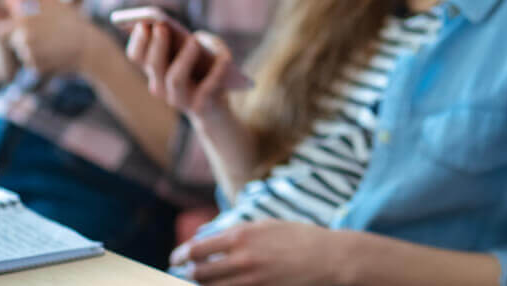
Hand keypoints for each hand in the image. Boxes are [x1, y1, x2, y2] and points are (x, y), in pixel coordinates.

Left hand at [8, 0, 102, 75]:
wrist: (89, 48)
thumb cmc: (72, 21)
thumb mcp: (54, 2)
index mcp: (24, 22)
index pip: (3, 26)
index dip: (14, 25)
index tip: (31, 25)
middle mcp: (22, 39)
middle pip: (13, 39)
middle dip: (24, 37)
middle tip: (47, 34)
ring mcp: (29, 55)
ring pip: (22, 51)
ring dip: (32, 48)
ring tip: (53, 43)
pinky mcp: (35, 68)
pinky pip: (31, 63)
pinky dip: (40, 60)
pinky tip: (54, 54)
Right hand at [126, 22, 233, 120]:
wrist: (217, 108)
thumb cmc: (206, 70)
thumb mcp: (201, 50)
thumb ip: (194, 40)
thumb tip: (193, 39)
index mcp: (154, 70)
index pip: (137, 56)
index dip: (138, 40)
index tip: (143, 23)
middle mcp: (160, 86)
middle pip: (153, 66)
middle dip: (157, 45)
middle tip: (162, 26)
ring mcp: (179, 99)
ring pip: (174, 79)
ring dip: (184, 58)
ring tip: (193, 40)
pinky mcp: (199, 107)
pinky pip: (206, 89)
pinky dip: (216, 72)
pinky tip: (225, 58)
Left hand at [171, 220, 342, 285]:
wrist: (329, 259)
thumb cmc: (300, 238)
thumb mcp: (267, 225)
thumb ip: (237, 232)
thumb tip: (208, 238)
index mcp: (242, 236)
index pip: (196, 249)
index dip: (180, 256)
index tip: (176, 259)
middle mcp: (242, 259)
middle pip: (198, 274)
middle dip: (188, 275)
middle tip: (186, 274)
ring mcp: (251, 281)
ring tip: (202, 282)